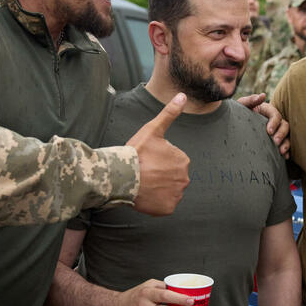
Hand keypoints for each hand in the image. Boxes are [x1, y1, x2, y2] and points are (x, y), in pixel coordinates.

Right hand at [127, 93, 190, 214]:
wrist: (121, 177)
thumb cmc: (136, 152)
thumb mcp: (153, 129)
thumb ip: (169, 113)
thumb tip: (183, 95)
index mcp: (183, 160)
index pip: (172, 161)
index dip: (157, 161)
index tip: (146, 160)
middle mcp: (184, 179)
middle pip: (171, 177)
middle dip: (159, 175)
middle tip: (143, 172)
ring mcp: (176, 195)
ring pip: (167, 190)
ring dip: (157, 188)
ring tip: (143, 183)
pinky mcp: (167, 209)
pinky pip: (163, 205)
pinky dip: (155, 202)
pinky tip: (145, 195)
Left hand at [237, 95, 289, 156]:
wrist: (233, 126)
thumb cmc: (238, 114)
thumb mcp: (241, 105)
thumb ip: (250, 100)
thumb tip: (263, 96)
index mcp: (267, 110)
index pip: (276, 115)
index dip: (274, 122)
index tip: (268, 132)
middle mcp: (274, 120)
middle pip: (285, 125)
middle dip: (282, 134)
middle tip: (275, 142)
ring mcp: (276, 130)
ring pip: (287, 135)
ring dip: (286, 143)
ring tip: (281, 151)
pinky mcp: (275, 140)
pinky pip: (285, 145)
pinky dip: (287, 151)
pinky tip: (285, 157)